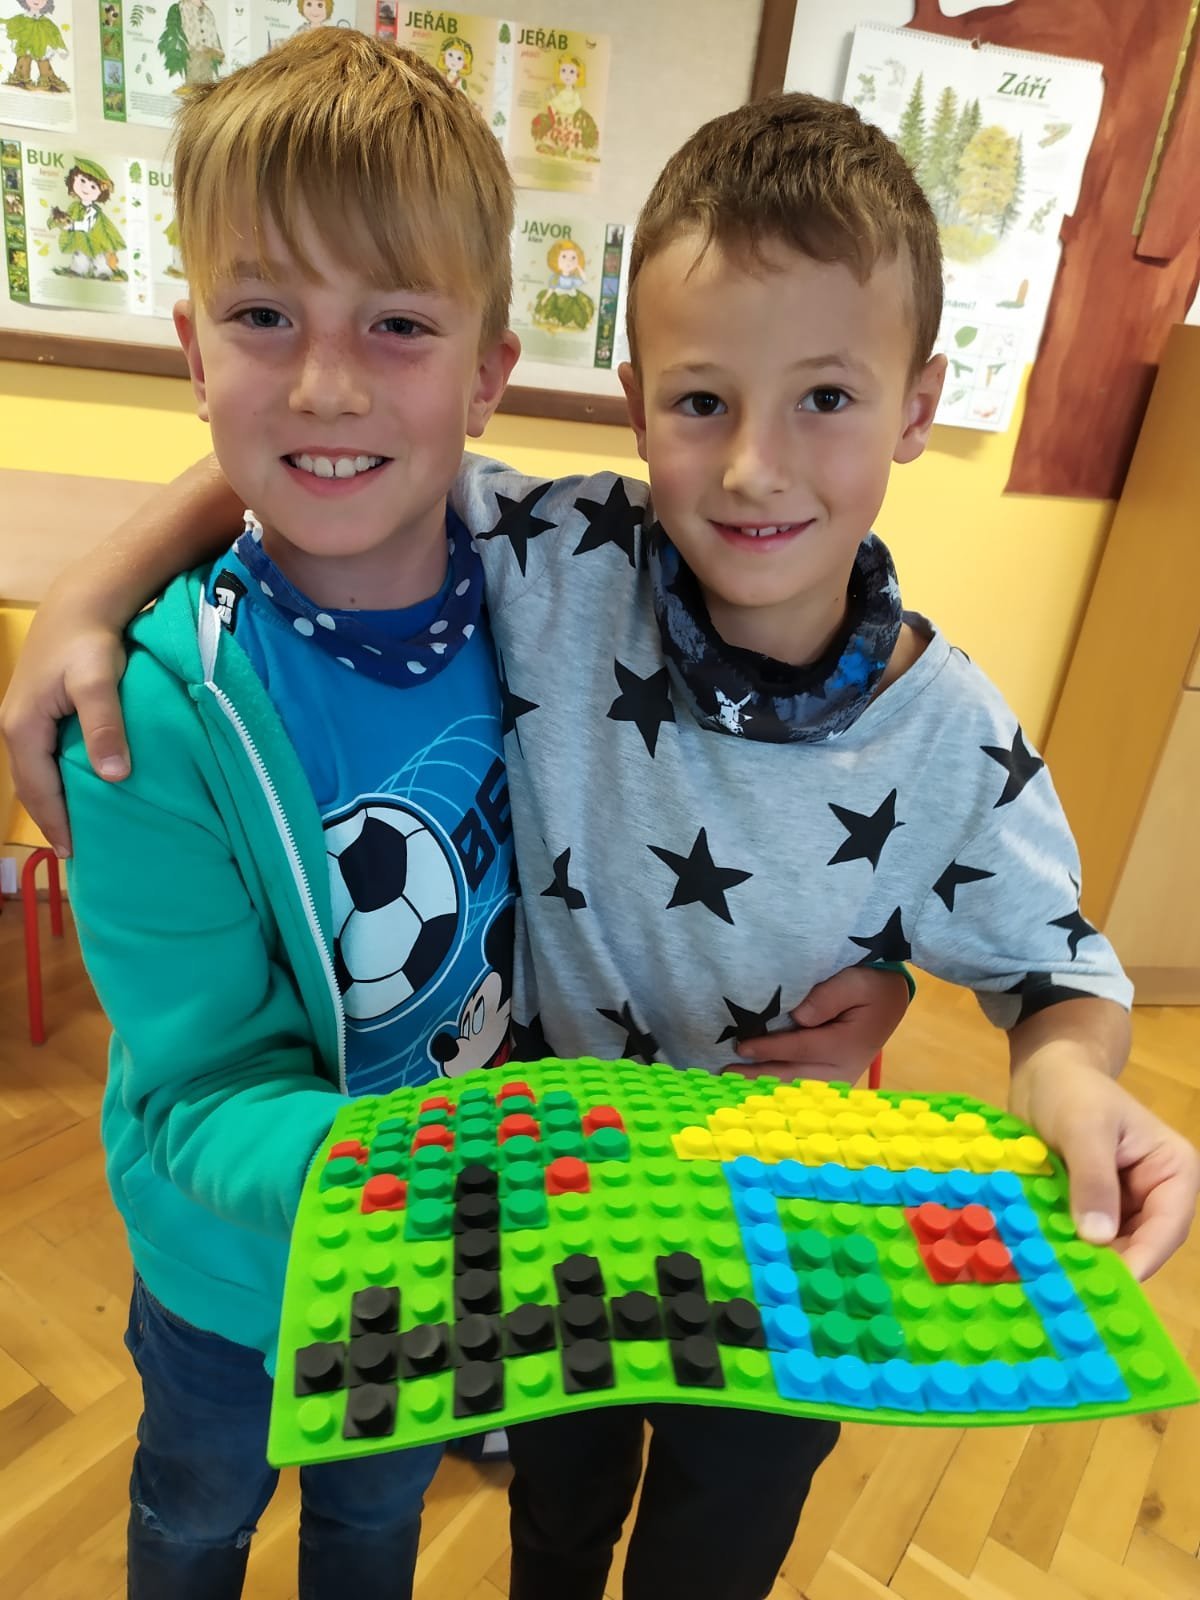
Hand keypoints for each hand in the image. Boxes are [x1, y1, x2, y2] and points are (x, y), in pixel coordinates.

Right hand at [0, 615, 129, 856]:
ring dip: (51, 800)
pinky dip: (54, 778)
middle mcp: (15, 726)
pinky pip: (42, 756)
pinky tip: (76, 788)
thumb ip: (104, 726)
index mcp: (23, 727)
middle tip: (75, 851)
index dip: (54, 822)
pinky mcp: (37, 710)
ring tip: (76, 828)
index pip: (37, 789)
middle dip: (50, 818)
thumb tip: (113, 776)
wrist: (82, 602)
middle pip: (30, 785)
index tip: (73, 852)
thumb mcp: (100, 682)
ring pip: (34, 771)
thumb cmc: (90, 641)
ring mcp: (23, 718)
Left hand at [725, 966, 909, 1083]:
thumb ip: (827, 997)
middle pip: (793, 1075)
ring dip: (764, 1085)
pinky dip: (777, 1086)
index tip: (741, 1046)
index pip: (800, 1048)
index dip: (769, 1048)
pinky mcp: (832, 1081)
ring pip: (795, 1087)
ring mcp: (838, 1079)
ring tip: (733, 1084)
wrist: (890, 999)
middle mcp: (842, 1070)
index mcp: (846, 1045)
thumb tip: (799, 1017)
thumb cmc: (871, 987)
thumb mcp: (855, 982)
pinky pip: (801, 1086)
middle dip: (757, 1075)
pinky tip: (754, 1084)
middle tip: (725, 1075)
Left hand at [1011, 1056, 1199, 1279]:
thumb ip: (1093, 1180)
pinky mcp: (1092, 1207)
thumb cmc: (1071, 1089)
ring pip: (1111, 1247)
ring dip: (1084, 1260)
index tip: (1112, 1285)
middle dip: (1109, 1265)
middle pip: (1140, 1244)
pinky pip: (1084, 1237)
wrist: (1043, 1071)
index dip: (1142, 1258)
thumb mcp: (1082, 1127)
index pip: (1167, 1226)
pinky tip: (1043, 1259)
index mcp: (1172, 1171)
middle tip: (1072, 1288)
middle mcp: (1155, 1194)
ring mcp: (1124, 1203)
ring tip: (1054, 1278)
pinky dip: (1066, 1246)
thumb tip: (1098, 1238)